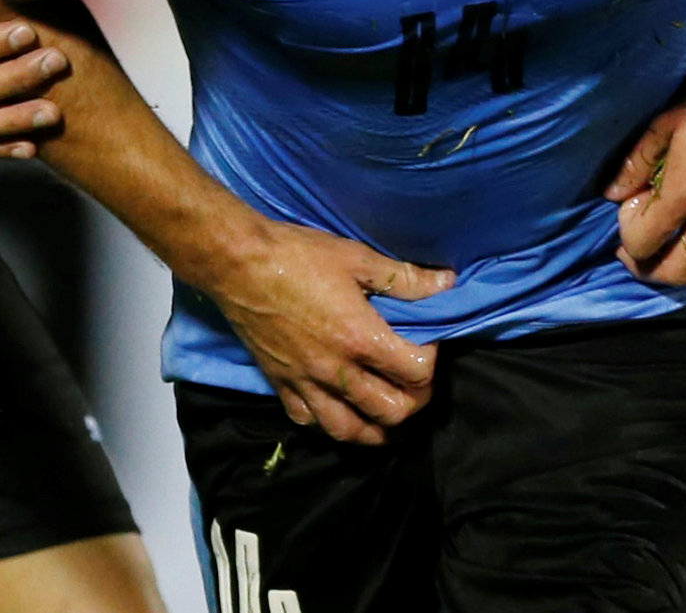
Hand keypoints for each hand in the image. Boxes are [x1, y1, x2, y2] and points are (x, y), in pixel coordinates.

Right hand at [196, 218, 456, 444]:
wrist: (238, 264)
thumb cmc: (299, 256)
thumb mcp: (358, 258)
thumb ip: (405, 278)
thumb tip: (447, 283)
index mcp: (360, 338)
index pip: (414, 372)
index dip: (431, 364)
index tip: (429, 347)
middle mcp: (336, 369)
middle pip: (389, 411)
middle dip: (413, 403)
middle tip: (417, 386)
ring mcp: (306, 381)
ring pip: (348, 429)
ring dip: (374, 428)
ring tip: (385, 417)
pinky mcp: (280, 383)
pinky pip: (307, 419)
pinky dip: (326, 422)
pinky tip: (336, 408)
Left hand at [606, 63, 685, 285]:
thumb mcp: (667, 121)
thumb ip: (637, 161)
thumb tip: (612, 191)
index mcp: (685, 195)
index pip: (642, 244)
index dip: (626, 231)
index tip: (631, 203)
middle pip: (675, 273)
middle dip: (647, 267)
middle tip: (638, 245)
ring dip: (683, 267)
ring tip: (671, 244)